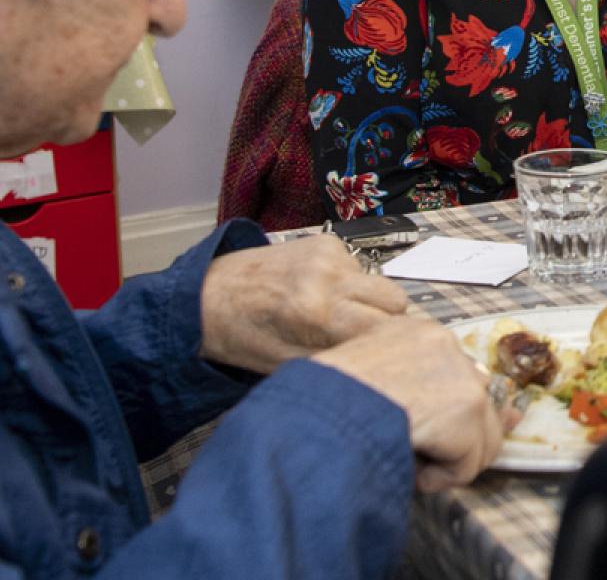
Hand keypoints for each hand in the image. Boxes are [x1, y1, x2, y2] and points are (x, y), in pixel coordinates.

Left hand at [200, 236, 409, 373]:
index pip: (386, 329)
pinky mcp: (326, 242)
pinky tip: (321, 293)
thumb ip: (336, 360)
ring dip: (367, 302)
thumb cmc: (243, 336)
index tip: (384, 356)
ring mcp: (329, 254)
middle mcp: (328, 277)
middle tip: (362, 337)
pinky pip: (360, 269)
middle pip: (397, 302)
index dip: (389, 345)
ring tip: (336, 316)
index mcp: (315, 313)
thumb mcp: (286, 364)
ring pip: (380, 285)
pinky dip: (349, 285)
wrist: (209, 294)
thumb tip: (379, 360)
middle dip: (386, 322)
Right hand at [315, 315, 518, 491]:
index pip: (459, 372)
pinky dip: (438, 479)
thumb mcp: (363, 382)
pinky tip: (408, 468)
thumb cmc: (324, 405)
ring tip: (402, 459)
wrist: (319, 414)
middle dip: (460, 437)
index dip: (452, 408)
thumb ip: (406, 388)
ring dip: (443, 461)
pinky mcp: (467, 409)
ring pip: (478, 439)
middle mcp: (446, 344)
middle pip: (478, 403)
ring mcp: (461, 376)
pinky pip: (467, 466)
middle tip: (421, 452)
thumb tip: (472, 413)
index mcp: (415, 333)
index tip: (442, 427)